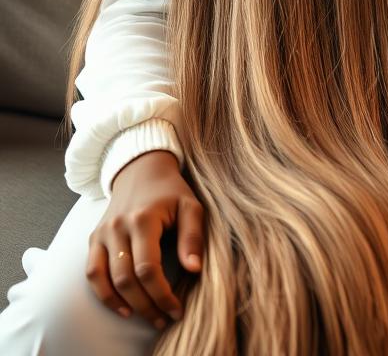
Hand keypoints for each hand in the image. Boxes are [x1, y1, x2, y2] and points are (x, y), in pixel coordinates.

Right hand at [87, 149, 204, 330]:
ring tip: (148, 316)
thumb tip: (194, 269)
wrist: (142, 170)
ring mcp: (102, 233)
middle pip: (126, 279)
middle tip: (164, 318)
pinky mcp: (93, 239)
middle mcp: (118, 227)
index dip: (162, 294)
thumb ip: (192, 236)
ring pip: (106, 280)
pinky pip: (91, 273)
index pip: (148, 268)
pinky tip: (123, 307)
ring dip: (125, 304)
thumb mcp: (191, 206)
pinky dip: (104, 294)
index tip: (177, 309)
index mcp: (143, 218)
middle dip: (146, 305)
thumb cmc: (172, 191)